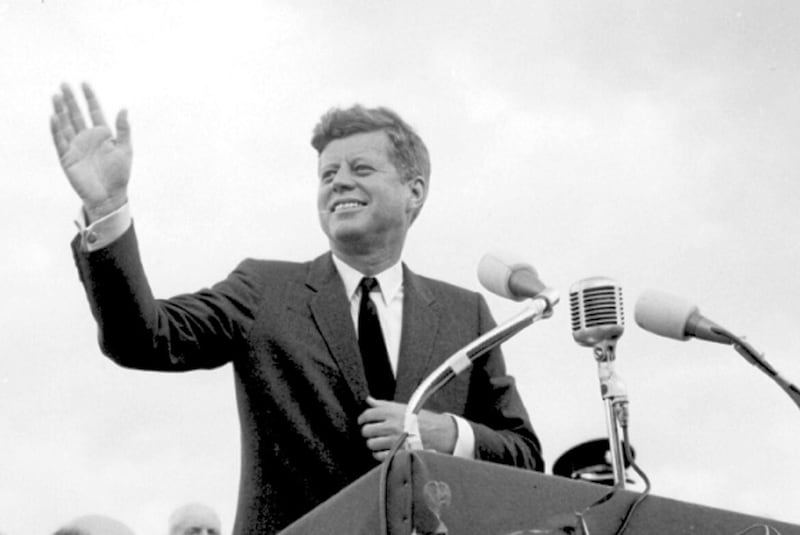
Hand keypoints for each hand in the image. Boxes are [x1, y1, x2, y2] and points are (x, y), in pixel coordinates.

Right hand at [50, 82, 131, 221]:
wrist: (110, 195)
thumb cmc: (119, 174)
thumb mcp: (125, 149)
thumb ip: (123, 129)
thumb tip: (124, 108)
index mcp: (102, 134)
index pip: (94, 111)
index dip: (90, 98)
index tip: (85, 83)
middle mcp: (87, 137)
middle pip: (77, 114)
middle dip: (71, 100)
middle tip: (65, 84)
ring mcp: (76, 146)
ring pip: (66, 124)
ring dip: (61, 110)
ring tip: (56, 95)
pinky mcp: (67, 157)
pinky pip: (60, 141)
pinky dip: (56, 129)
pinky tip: (54, 116)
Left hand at [357, 396, 456, 460]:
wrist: (440, 432)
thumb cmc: (422, 419)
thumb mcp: (403, 407)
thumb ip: (384, 404)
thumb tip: (369, 400)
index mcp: (392, 412)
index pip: (368, 414)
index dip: (362, 418)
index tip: (362, 421)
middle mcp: (392, 425)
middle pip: (366, 430)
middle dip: (367, 432)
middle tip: (372, 432)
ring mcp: (395, 440)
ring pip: (371, 444)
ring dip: (373, 443)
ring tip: (379, 442)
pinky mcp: (398, 452)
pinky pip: (379, 456)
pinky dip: (379, 454)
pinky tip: (384, 450)